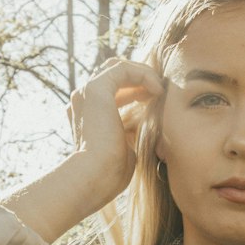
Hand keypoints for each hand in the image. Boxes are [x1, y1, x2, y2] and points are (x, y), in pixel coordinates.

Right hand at [66, 57, 165, 204]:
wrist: (94, 176)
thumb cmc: (110, 173)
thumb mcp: (125, 148)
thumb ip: (132, 133)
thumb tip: (150, 127)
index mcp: (87, 115)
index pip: (111, 91)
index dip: (136, 91)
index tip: (156, 99)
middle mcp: (83, 101)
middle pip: (113, 75)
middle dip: (139, 78)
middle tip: (160, 90)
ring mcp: (87, 93)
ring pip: (118, 67)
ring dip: (142, 73)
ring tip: (161, 88)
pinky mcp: (96, 89)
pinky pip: (123, 69)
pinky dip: (143, 74)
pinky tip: (157, 89)